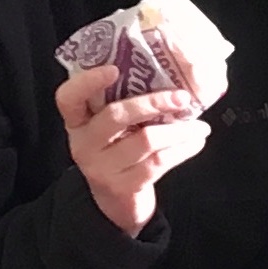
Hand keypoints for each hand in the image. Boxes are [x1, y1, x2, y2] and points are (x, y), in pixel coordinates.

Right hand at [57, 61, 207, 237]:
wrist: (115, 199)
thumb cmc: (117, 149)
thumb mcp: (107, 126)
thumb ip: (119, 100)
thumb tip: (164, 72)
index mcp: (77, 121)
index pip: (68, 97)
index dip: (88, 82)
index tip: (114, 68)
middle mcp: (84, 143)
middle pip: (116, 116)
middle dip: (153, 102)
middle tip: (182, 97)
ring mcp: (102, 168)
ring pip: (146, 140)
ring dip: (180, 130)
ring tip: (199, 125)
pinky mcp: (124, 186)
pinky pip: (159, 162)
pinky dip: (183, 149)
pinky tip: (195, 141)